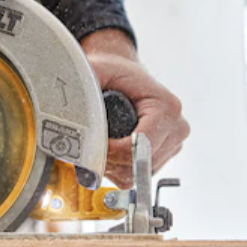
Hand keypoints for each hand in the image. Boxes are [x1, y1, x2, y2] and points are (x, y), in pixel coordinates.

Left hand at [80, 29, 189, 186]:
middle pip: (137, 165)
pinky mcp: (165, 154)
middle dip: (109, 160)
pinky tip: (110, 150)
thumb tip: (69, 111)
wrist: (125, 74)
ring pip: (137, 174)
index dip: (110, 151)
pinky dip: (119, 168)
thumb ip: (84, 88)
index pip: (138, 148)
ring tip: (100, 144)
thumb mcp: (97, 71)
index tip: (91, 142)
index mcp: (167, 108)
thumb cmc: (115, 73)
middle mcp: (177, 127)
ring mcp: (173, 143)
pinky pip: (137, 174)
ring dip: (113, 165)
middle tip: (90, 144)